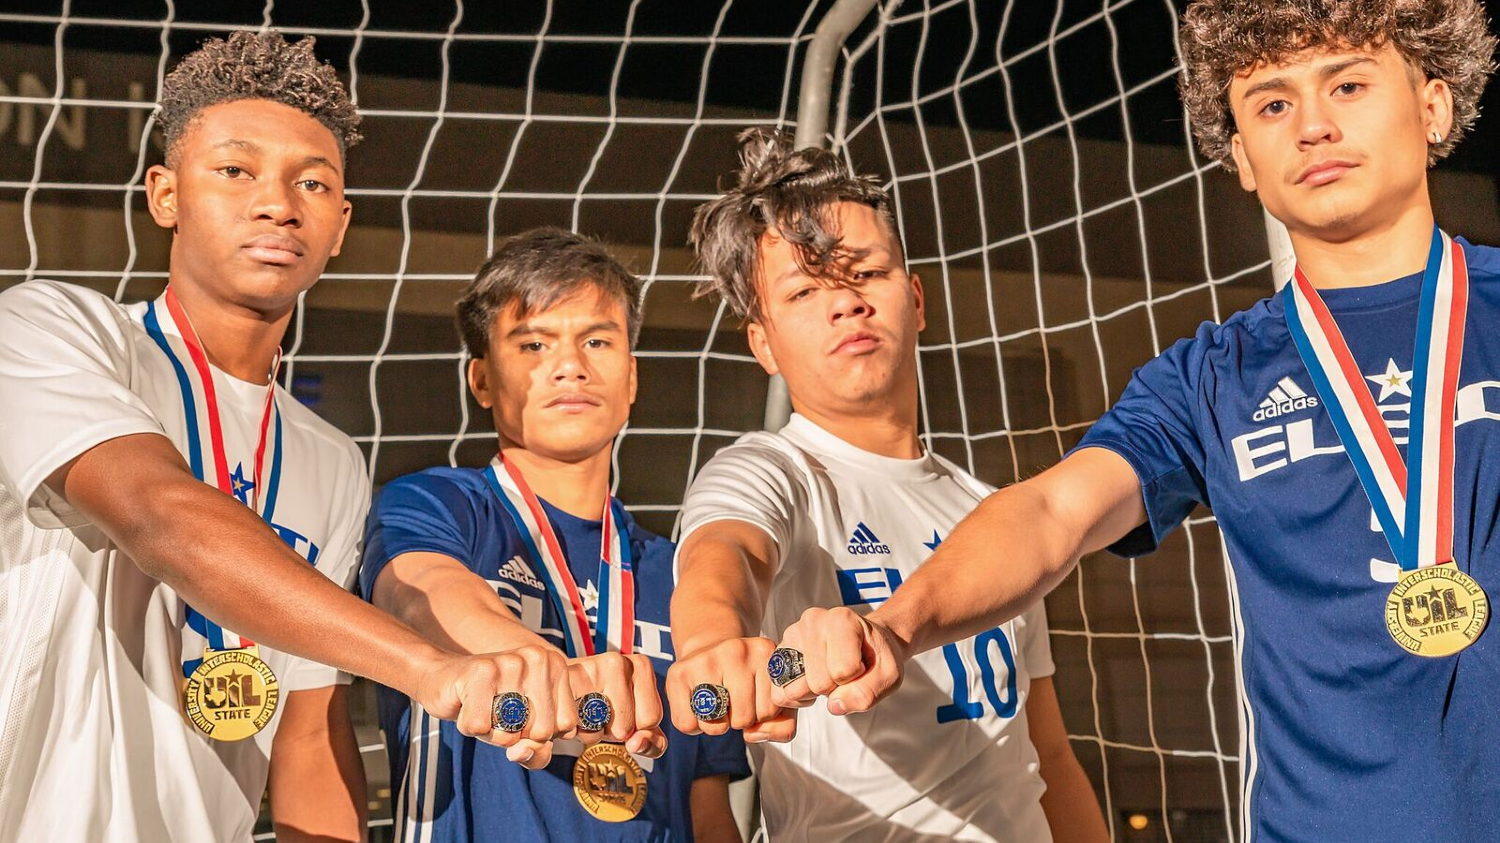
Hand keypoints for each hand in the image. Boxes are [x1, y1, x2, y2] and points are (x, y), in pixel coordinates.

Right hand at [413, 646, 575, 769]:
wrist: (443, 680)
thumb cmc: (489, 706)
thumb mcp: (523, 730)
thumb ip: (537, 752)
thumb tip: (521, 752)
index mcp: (557, 666)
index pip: (567, 726)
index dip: (541, 736)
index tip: (524, 718)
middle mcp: (538, 658)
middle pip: (542, 732)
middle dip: (516, 737)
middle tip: (500, 715)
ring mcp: (510, 662)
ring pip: (511, 733)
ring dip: (491, 733)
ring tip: (484, 709)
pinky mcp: (480, 671)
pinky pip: (481, 727)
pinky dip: (469, 727)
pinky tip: (467, 706)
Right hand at [565, 651, 668, 758]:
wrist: (562, 682)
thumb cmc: (605, 702)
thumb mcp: (637, 719)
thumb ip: (653, 740)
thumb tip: (637, 744)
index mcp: (642, 665)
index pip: (651, 719)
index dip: (636, 727)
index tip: (624, 712)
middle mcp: (618, 662)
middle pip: (625, 727)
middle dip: (613, 731)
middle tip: (602, 713)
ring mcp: (590, 670)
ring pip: (598, 731)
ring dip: (591, 733)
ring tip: (587, 712)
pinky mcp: (564, 684)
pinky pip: (572, 729)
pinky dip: (571, 731)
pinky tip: (572, 713)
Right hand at [664, 636, 796, 742]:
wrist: (709, 649)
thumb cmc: (745, 680)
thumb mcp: (774, 699)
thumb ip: (784, 726)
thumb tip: (753, 733)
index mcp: (765, 652)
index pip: (771, 712)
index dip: (763, 715)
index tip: (756, 697)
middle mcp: (737, 649)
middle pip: (744, 719)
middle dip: (740, 720)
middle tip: (734, 700)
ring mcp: (706, 659)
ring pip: (716, 726)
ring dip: (717, 725)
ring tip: (718, 703)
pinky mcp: (679, 672)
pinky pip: (688, 725)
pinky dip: (694, 726)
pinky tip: (699, 705)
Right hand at [768, 607, 908, 715]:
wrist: (867, 643)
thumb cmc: (877, 657)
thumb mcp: (889, 676)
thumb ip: (868, 692)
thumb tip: (834, 705)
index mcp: (842, 619)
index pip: (843, 671)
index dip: (856, 679)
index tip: (861, 666)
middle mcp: (813, 620)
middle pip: (817, 683)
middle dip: (834, 688)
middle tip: (843, 674)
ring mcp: (792, 634)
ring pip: (795, 689)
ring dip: (813, 693)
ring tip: (827, 677)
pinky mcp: (779, 651)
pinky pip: (780, 690)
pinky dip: (798, 694)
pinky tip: (812, 682)